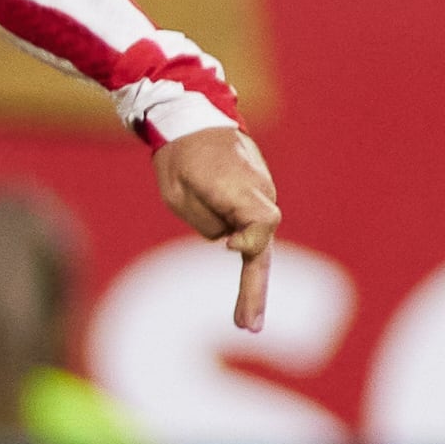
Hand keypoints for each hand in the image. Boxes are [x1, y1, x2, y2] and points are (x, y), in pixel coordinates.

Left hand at [153, 125, 281, 332]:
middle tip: (249, 325)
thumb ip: (207, 222)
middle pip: (265, 243)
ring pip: (259, 242)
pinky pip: (254, 233)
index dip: (250, 240)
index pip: (262, 222)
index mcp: (239, 187)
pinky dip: (247, 262)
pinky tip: (244, 301)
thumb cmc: (179, 156)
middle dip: (257, 287)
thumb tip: (229, 242)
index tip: (230, 247)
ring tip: (246, 322)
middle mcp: (259, 191)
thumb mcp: (178, 193)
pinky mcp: (257, 198)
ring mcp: (262, 194)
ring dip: (251, 281)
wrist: (193, 118)